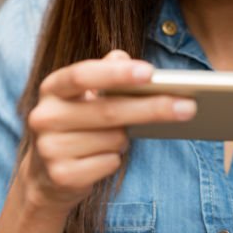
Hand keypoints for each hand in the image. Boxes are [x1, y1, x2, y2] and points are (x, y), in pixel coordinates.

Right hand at [24, 50, 196, 211]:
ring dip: (126, 139)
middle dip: (152, 108)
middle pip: (108, 111)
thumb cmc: (77, 127)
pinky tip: (105, 158)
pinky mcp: (61, 175)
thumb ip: (104, 73)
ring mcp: (49, 148)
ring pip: (113, 140)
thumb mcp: (84, 97)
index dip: (116, 73)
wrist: (46, 177)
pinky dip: (115, 159)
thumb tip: (121, 55)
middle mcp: (44, 116)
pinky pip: (108, 163)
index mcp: (52, 89)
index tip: (150, 73)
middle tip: (188, 107)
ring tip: (118, 137)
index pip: (83, 75)